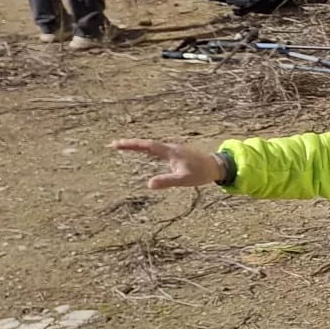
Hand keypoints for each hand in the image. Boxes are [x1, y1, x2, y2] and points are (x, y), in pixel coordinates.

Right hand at [112, 139, 226, 189]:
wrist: (216, 166)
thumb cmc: (201, 173)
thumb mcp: (184, 180)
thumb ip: (167, 181)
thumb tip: (149, 184)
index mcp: (170, 151)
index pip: (147, 146)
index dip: (132, 145)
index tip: (118, 144)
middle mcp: (170, 148)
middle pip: (146, 144)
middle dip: (130, 144)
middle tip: (113, 144)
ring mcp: (172, 150)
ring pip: (151, 145)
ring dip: (136, 145)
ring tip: (120, 146)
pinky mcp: (174, 154)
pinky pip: (156, 149)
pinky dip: (145, 149)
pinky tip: (141, 151)